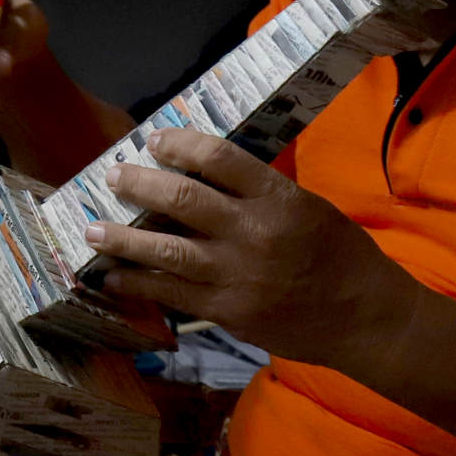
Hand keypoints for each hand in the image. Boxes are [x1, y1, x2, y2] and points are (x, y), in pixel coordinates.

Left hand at [82, 127, 421, 372]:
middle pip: (182, 198)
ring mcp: (237, 275)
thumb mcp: (306, 205)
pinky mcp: (228, 311)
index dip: (179, 144)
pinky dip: (136, 283)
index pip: (218, 158)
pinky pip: (171, 293)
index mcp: (278, 198)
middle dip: (139, 184)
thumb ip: (256, 191)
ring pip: (166, 250)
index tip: (154, 140)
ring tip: (91, 230)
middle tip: (113, 177)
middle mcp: (253, 233)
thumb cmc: (338, 254)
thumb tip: (199, 172)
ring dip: (122, 239)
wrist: (364, 316)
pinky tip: (113, 276)